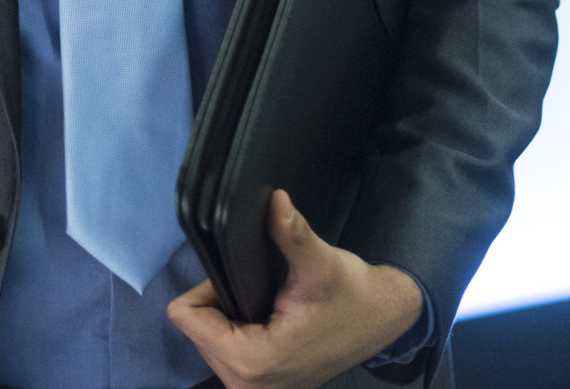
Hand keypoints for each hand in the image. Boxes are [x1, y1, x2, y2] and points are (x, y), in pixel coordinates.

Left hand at [166, 191, 423, 388]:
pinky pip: (223, 348)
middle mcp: (245, 385)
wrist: (383, 317)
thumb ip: (291, 234)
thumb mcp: (320, 262)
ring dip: (231, 316)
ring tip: (269, 304)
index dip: (210, 287)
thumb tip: (276, 199)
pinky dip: (239, 329)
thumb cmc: (352, 293)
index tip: (248, 278)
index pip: (186, 317)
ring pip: (206, 338)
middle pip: (194, 328)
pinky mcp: (260, 384)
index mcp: (252, 362)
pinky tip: (269, 318)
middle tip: (265, 292)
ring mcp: (253, 388)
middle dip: (222, 303)